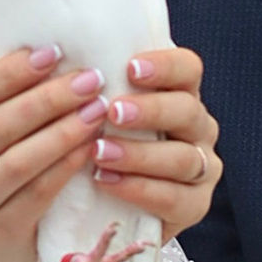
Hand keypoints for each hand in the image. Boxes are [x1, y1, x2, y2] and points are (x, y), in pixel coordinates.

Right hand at [0, 50, 110, 261]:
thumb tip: (49, 52)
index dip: (10, 71)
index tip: (53, 52)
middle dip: (49, 98)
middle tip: (89, 79)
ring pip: (19, 160)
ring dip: (63, 131)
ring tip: (97, 109)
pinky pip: (38, 192)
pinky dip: (67, 166)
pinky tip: (91, 146)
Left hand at [90, 45, 222, 241]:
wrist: (110, 207)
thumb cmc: (104, 144)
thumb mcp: (102, 114)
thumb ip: (97, 89)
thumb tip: (59, 55)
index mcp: (182, 95)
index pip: (188, 69)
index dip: (165, 66)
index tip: (130, 68)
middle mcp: (198, 128)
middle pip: (188, 111)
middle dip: (150, 111)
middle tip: (112, 112)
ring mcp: (202, 168)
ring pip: (183, 158)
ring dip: (140, 155)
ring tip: (100, 153)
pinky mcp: (195, 205)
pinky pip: (175, 198)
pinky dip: (140, 190)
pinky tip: (107, 181)